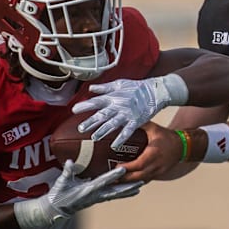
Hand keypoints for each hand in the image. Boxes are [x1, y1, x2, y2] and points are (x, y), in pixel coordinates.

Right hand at [13, 159, 142, 228]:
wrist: (56, 208)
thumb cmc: (59, 194)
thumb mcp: (62, 182)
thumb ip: (67, 171)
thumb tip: (69, 160)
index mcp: (88, 190)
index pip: (103, 181)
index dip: (113, 176)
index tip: (124, 169)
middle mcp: (95, 195)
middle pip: (115, 191)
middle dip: (128, 186)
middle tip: (141, 181)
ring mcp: (97, 198)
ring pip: (116, 194)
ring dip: (128, 190)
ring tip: (140, 186)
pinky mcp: (96, 199)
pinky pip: (112, 196)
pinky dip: (121, 193)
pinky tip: (129, 190)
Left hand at [73, 74, 187, 148]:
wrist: (155, 91)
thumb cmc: (136, 87)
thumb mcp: (119, 84)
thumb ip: (104, 87)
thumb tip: (91, 88)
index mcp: (113, 96)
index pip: (96, 101)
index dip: (85, 106)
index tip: (74, 110)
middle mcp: (118, 105)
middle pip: (102, 115)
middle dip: (91, 122)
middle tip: (80, 128)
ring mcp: (127, 114)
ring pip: (113, 124)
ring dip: (103, 131)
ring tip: (94, 138)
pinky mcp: (136, 120)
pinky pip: (127, 131)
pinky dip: (121, 138)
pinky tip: (114, 145)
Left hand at [119, 122, 188, 182]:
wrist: (183, 146)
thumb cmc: (168, 137)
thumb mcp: (154, 129)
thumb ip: (141, 124)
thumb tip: (128, 119)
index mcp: (153, 154)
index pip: (138, 164)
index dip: (127, 168)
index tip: (116, 167)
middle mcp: (155, 165)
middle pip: (137, 177)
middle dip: (124, 178)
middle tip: (112, 177)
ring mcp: (157, 172)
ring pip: (141, 181)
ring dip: (129, 182)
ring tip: (116, 180)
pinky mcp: (158, 174)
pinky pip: (145, 180)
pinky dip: (136, 181)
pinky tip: (128, 181)